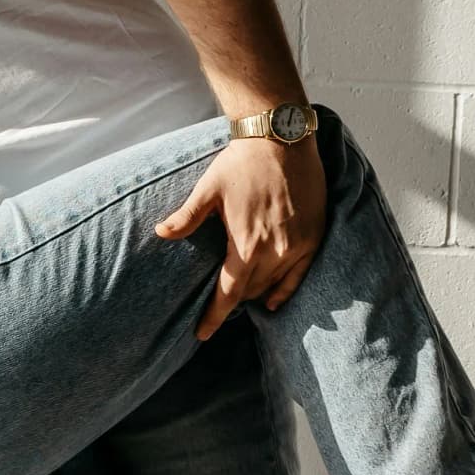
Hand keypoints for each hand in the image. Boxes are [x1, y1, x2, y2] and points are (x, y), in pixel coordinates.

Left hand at [155, 135, 327, 340]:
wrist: (282, 139)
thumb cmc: (242, 163)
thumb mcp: (209, 189)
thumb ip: (187, 217)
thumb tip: (161, 232)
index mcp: (246, 244)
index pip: (228, 293)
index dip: (214, 316)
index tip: (201, 334)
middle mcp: (274, 251)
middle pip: (249, 292)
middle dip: (231, 302)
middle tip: (215, 307)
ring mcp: (297, 247)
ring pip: (271, 286)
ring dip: (253, 294)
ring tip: (238, 298)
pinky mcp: (313, 238)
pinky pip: (298, 277)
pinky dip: (283, 292)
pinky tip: (270, 302)